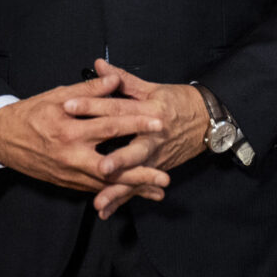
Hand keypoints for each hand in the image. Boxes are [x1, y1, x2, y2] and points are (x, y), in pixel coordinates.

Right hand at [0, 73, 170, 210]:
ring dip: (134, 188)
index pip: (109, 125)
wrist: (3, 138)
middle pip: (112, 166)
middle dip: (140, 171)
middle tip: (165, 174)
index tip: (159, 122)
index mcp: (70, 129)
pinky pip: (96, 190)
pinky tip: (135, 193)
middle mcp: (71, 155)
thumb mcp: (57, 95)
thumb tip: (115, 79)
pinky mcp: (68, 184)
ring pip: (107, 184)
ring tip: (158, 190)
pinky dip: (117, 192)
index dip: (136, 123)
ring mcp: (69, 173)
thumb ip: (89, 89)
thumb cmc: (31, 113)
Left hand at [63, 61, 210, 217]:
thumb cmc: (178, 101)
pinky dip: (122, 199)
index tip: (68, 105)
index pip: (117, 107)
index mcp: (149, 110)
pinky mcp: (156, 169)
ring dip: (117, 188)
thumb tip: (99, 65)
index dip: (92, 105)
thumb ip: (123, 79)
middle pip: (131, 147)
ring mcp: (156, 156)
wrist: (208, 121)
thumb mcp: (151, 88)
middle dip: (115, 158)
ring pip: (135, 174)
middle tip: (98, 167)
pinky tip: (105, 210)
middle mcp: (154, 136)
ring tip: (99, 199)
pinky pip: (137, 186)